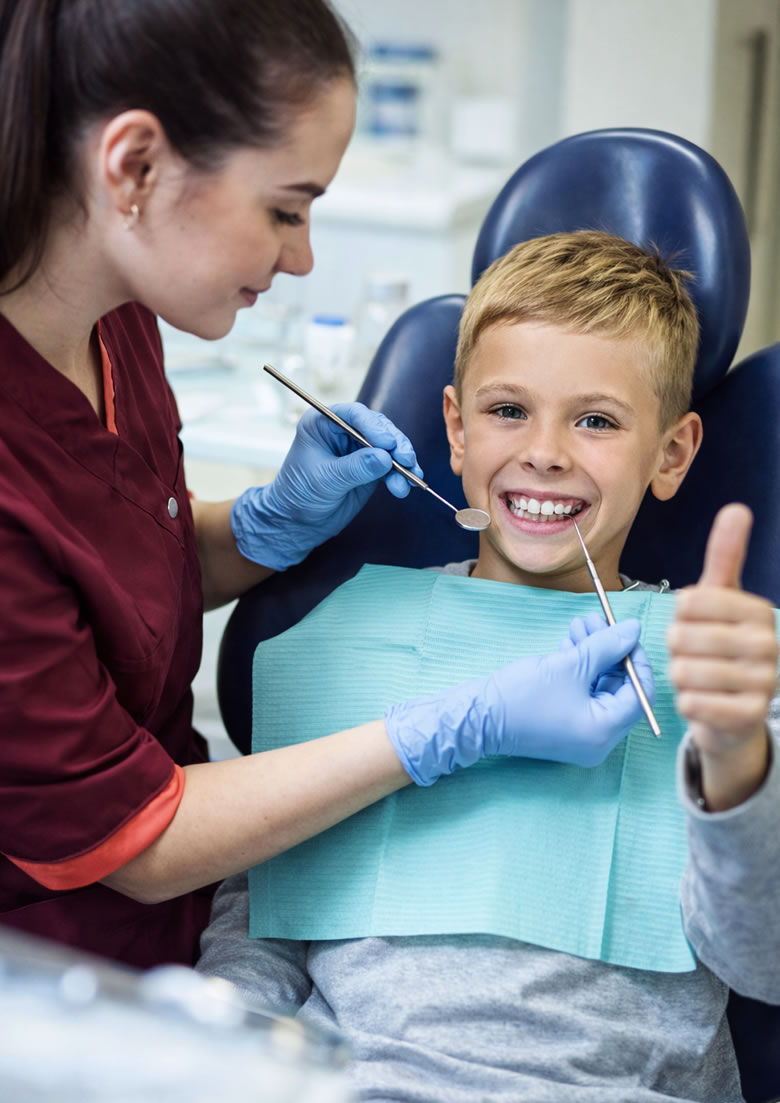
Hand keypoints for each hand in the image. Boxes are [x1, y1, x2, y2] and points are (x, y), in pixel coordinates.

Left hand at [231, 404, 420, 570]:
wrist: (298, 523)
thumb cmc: (300, 496)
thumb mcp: (325, 480)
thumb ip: (355, 468)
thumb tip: (386, 458)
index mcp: (323, 424)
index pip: (353, 415)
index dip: (373, 426)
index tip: (387, 443)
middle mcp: (343, 432)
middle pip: (378, 428)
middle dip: (395, 444)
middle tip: (405, 460)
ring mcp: (359, 449)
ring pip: (390, 447)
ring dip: (403, 462)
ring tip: (409, 479)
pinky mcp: (371, 467)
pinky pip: (392, 466)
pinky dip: (402, 475)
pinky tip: (407, 486)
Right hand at [385, 616, 652, 784]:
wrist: (477, 717)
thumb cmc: (523, 695)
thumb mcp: (570, 664)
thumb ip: (607, 645)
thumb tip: (635, 628)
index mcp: (605, 731)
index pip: (639, 693)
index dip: (635, 657)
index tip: (624, 630)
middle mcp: (599, 740)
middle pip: (620, 689)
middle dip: (609, 651)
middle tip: (596, 619)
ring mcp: (581, 737)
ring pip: (600, 688)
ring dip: (593, 655)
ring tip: (579, 624)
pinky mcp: (565, 728)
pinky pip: (584, 696)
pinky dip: (581, 671)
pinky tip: (569, 645)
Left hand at [667, 503, 776, 808]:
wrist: (737, 710)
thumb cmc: (721, 646)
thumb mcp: (721, 598)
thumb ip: (726, 555)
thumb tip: (737, 508)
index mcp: (759, 611)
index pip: (689, 601)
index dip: (679, 616)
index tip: (694, 623)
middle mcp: (768, 644)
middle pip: (682, 638)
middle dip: (676, 649)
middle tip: (693, 655)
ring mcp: (763, 683)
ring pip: (685, 671)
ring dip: (681, 677)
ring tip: (699, 678)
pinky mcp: (750, 717)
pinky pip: (693, 704)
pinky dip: (688, 704)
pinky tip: (703, 701)